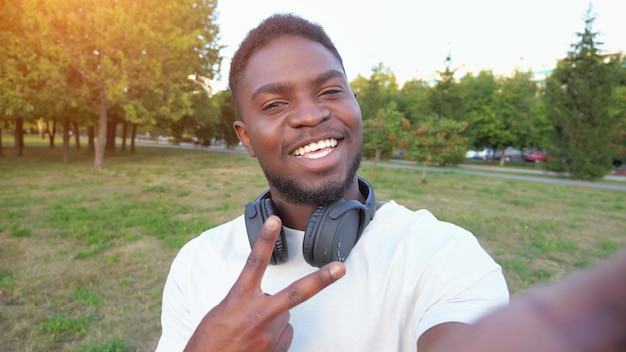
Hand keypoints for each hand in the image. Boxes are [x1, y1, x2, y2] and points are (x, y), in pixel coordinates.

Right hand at [184, 215, 346, 351]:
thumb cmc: (210, 341)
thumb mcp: (222, 313)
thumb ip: (247, 302)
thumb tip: (271, 304)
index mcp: (238, 300)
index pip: (255, 263)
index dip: (265, 240)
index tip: (274, 219)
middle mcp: (258, 315)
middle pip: (296, 293)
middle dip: (321, 280)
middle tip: (341, 268)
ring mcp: (270, 335)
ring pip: (285, 318)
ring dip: (273, 321)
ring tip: (251, 333)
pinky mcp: (277, 351)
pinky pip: (284, 337)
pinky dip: (274, 338)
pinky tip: (256, 344)